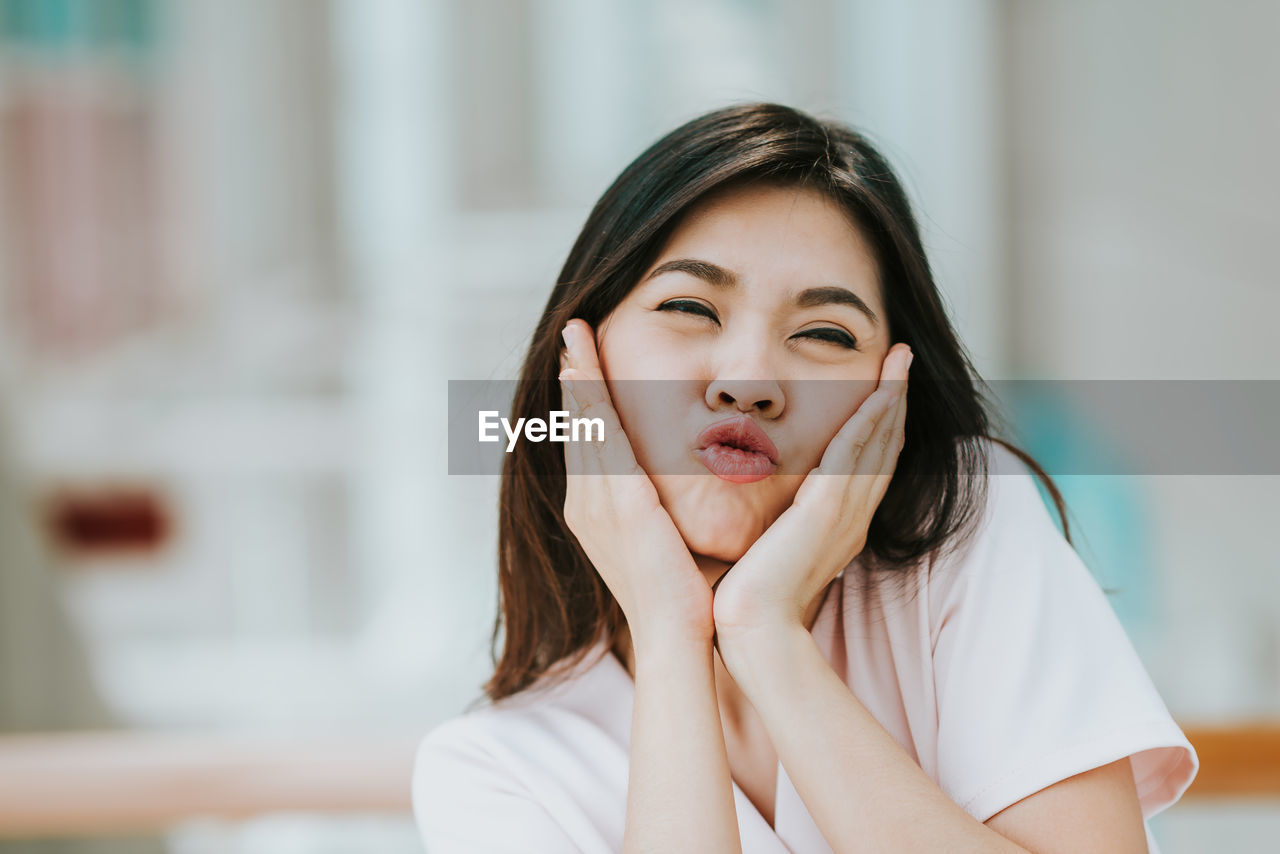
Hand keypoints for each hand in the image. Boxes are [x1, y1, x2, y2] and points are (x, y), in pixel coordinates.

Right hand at [559, 319, 714, 643]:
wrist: (678, 635)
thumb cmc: (684, 594)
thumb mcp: (668, 538)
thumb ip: (667, 507)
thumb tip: (688, 484)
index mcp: (596, 513)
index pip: (589, 445)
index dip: (585, 403)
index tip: (584, 366)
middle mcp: (585, 503)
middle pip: (577, 426)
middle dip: (574, 378)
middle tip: (573, 335)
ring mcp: (595, 501)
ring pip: (582, 423)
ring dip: (577, 376)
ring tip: (575, 337)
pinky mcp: (617, 500)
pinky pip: (599, 435)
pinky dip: (590, 397)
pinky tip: (584, 368)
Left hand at [710, 344, 912, 640]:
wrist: (751, 628)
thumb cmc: (750, 597)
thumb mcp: (769, 548)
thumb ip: (775, 523)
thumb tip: (762, 506)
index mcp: (840, 526)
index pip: (869, 463)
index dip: (880, 422)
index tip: (884, 386)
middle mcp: (852, 517)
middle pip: (885, 446)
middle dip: (895, 399)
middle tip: (902, 358)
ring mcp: (845, 514)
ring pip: (878, 443)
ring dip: (891, 397)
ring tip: (900, 359)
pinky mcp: (828, 511)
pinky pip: (857, 454)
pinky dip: (872, 419)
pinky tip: (882, 391)